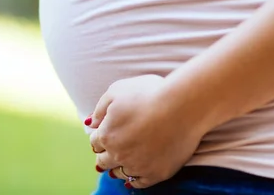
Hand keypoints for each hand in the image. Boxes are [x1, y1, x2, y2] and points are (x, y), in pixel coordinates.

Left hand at [87, 74, 204, 188]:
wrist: (182, 105)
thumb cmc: (149, 93)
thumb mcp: (117, 90)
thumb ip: (100, 108)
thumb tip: (91, 123)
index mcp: (106, 135)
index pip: (95, 142)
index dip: (100, 136)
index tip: (105, 134)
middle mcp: (118, 155)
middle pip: (103, 162)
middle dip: (105, 154)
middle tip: (111, 150)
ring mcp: (138, 166)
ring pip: (120, 174)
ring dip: (118, 167)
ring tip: (124, 160)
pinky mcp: (157, 174)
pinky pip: (140, 183)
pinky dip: (135, 178)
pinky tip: (137, 172)